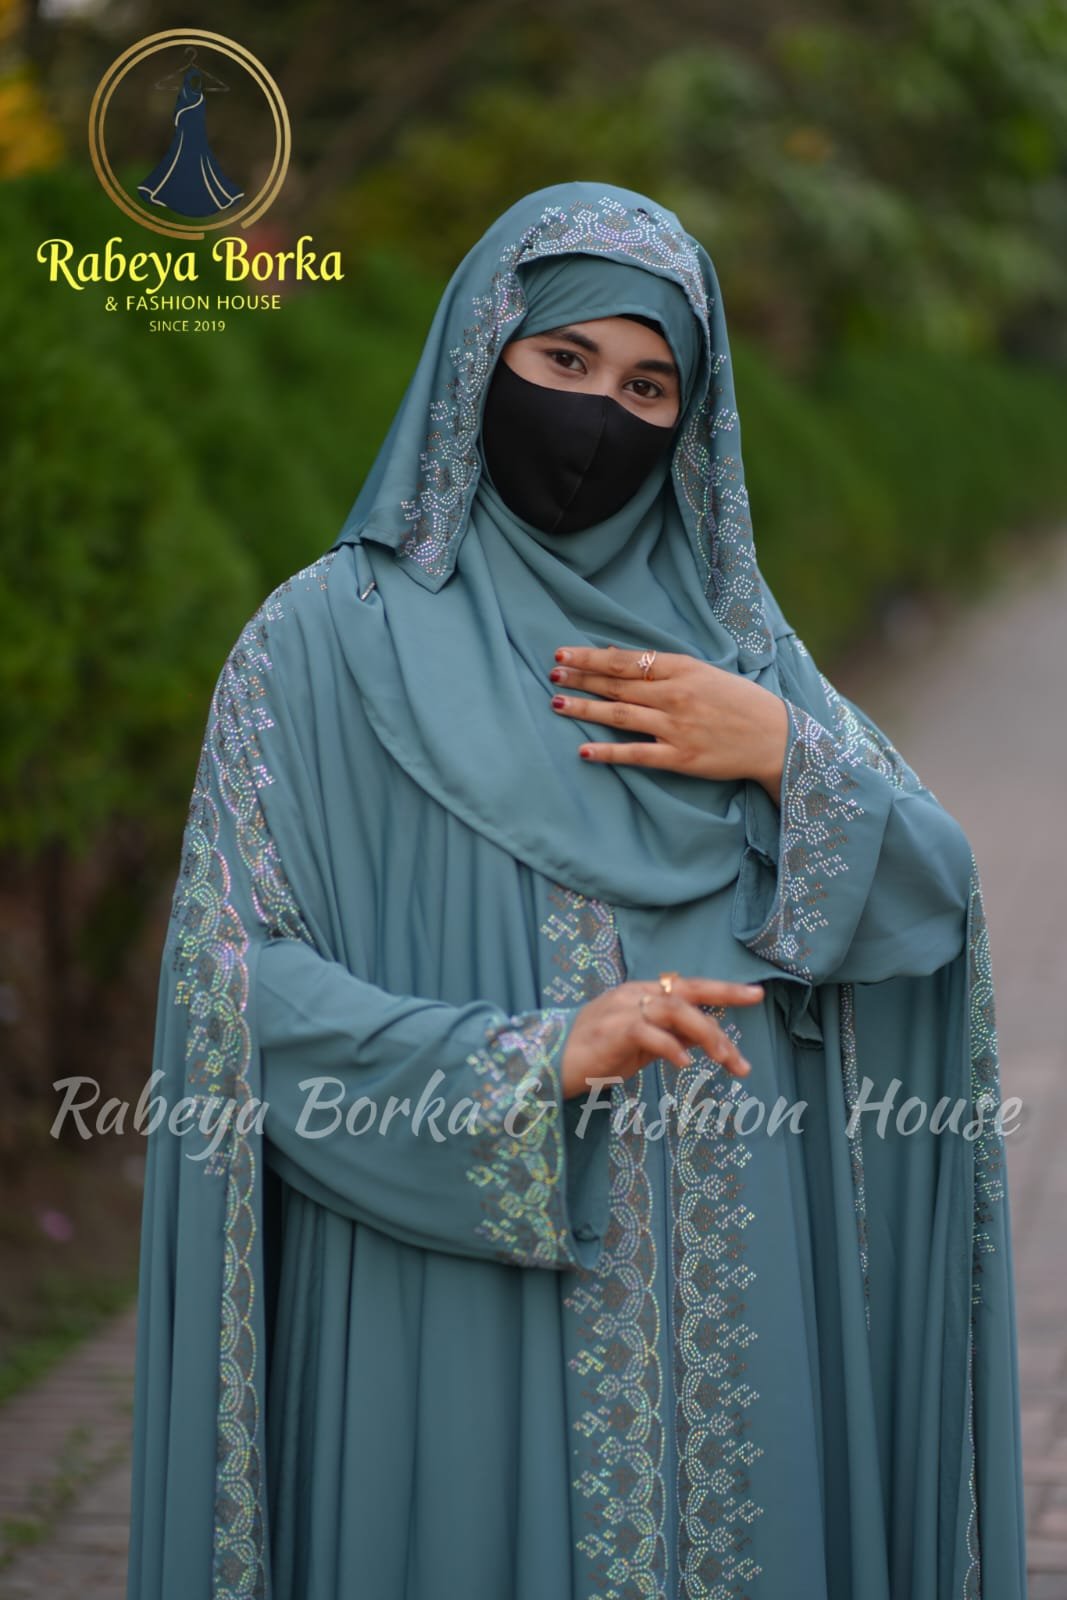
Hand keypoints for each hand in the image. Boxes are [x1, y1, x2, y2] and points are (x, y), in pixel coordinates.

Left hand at [549, 644, 787, 800]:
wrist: (774, 737)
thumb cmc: (738, 702)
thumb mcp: (703, 673)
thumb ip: (664, 667)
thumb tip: (620, 658)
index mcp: (682, 669)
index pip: (626, 661)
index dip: (591, 657)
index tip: (563, 654)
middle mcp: (676, 695)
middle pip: (617, 685)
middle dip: (581, 679)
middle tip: (552, 674)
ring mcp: (677, 727)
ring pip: (620, 715)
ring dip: (585, 709)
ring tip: (556, 704)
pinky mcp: (680, 758)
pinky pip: (637, 754)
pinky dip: (609, 753)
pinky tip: (584, 751)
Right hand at [560, 977, 765, 1098]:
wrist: (549, 1064)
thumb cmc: (595, 1055)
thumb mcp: (640, 1044)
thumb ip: (669, 1034)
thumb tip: (704, 1037)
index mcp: (641, 993)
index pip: (688, 985)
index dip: (723, 989)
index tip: (756, 995)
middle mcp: (633, 994)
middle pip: (687, 992)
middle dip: (725, 1005)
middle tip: (748, 1039)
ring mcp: (621, 1009)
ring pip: (674, 1010)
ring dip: (706, 1034)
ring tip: (726, 1059)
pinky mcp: (611, 1030)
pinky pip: (648, 1032)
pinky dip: (671, 1046)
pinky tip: (684, 1063)